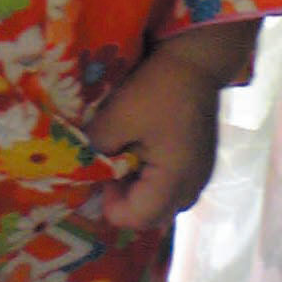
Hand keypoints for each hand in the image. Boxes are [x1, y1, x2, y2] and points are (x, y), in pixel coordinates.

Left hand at [87, 40, 220, 229]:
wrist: (196, 62)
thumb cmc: (159, 89)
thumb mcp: (119, 115)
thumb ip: (97, 146)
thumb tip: (81, 164)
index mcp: (175, 181)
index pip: (136, 218)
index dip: (110, 202)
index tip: (101, 170)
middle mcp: (192, 187)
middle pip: (151, 215)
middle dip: (125, 197)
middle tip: (111, 163)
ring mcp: (199, 177)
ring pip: (162, 201)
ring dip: (139, 187)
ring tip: (126, 154)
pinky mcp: (200, 164)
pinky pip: (172, 186)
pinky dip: (154, 176)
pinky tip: (144, 147)